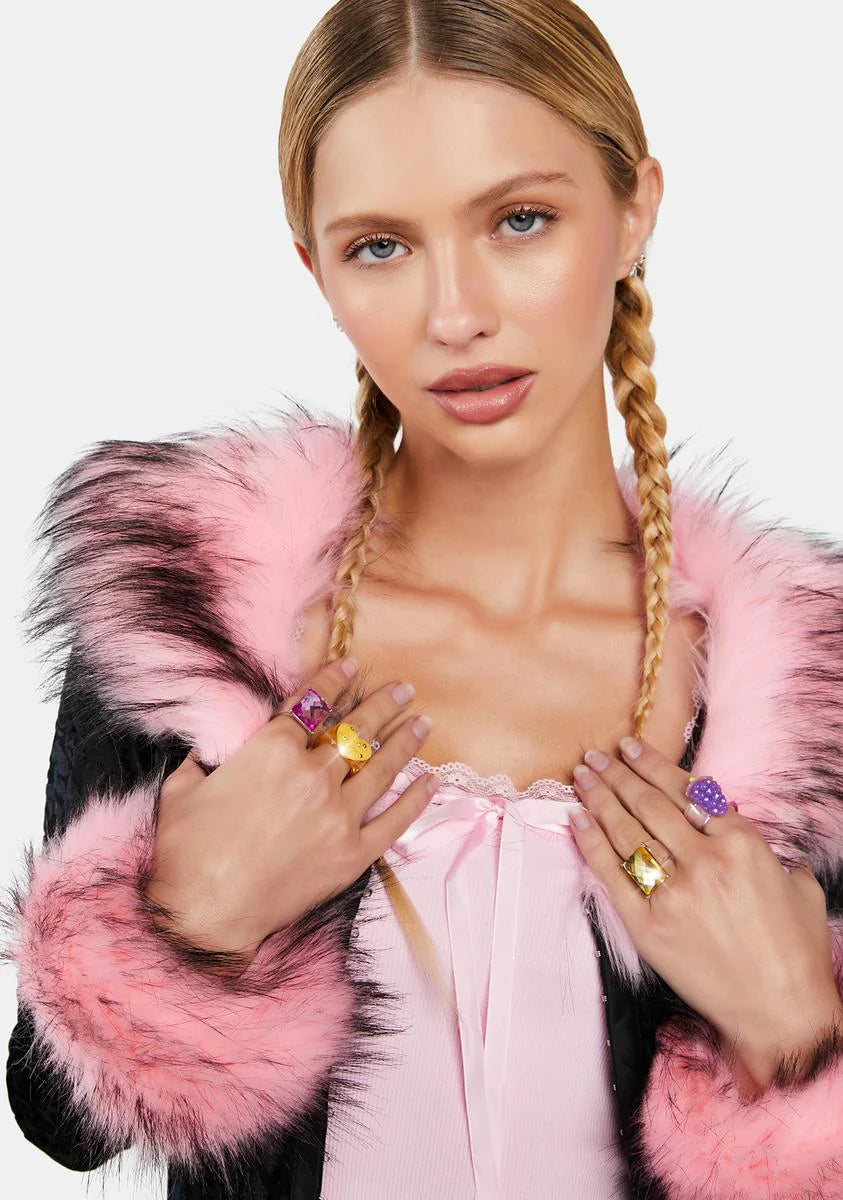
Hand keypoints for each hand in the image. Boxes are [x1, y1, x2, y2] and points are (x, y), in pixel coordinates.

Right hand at [143, 657, 438, 966]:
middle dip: (383, 704)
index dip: (333, 681)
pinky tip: (431, 781)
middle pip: (356, 729)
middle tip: (404, 690)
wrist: (203, 913)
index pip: (311, 704)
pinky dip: (416, 799)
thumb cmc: (186, 850)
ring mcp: (338, 815)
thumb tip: (203, 751)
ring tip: (422, 723)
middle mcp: (312, 774)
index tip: (351, 667)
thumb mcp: (182, 788)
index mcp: (271, 750)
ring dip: (405, 741)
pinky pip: (395, 821)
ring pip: (381, 767)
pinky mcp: (352, 854)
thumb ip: (201, 760)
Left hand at [569, 736, 842, 1093]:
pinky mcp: (648, 925)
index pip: (686, 791)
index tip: (630, 747)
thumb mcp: (798, 886)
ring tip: (582, 776)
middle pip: (649, 804)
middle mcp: (705, 860)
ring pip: (626, 832)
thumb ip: (769, 853)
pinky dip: (591, 844)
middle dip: (617, 774)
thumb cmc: (796, 953)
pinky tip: (577, 820)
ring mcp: (673, 892)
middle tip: (595, 755)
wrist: (782, 1013)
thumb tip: (745, 835)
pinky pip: (611, 874)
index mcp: (742, 843)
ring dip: (600, 798)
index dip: (653, 765)